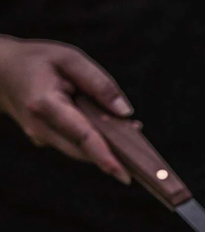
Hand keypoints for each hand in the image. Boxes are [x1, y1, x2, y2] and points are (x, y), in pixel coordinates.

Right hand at [0, 36, 131, 183]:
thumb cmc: (36, 60)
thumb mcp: (68, 58)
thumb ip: (99, 83)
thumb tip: (125, 112)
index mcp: (45, 104)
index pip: (81, 136)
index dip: (105, 156)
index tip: (124, 174)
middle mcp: (41, 127)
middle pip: (85, 150)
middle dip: (114, 155)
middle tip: (141, 154)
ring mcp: (41, 137)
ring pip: (81, 152)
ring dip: (108, 148)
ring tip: (131, 134)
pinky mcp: (45, 141)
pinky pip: (75, 146)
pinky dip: (95, 143)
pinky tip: (112, 130)